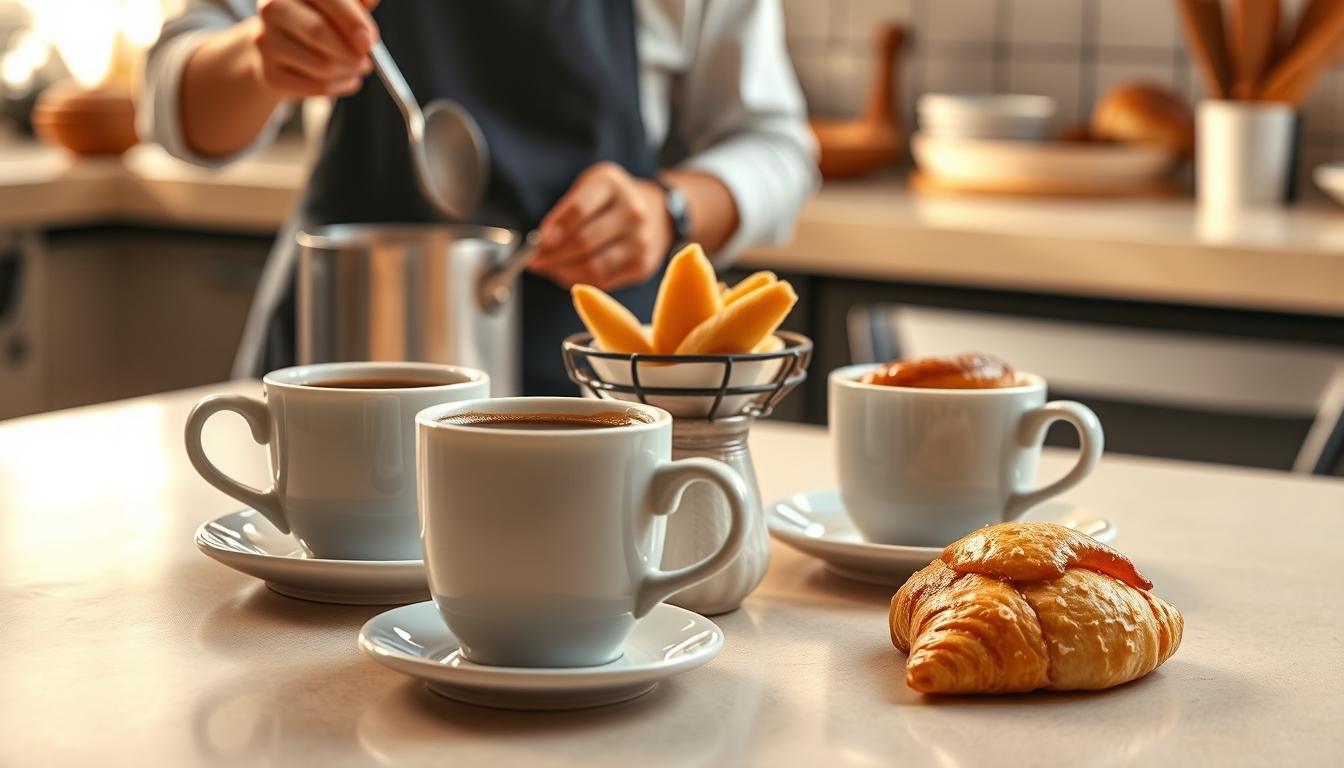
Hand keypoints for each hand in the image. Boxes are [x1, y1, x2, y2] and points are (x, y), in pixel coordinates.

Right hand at [250, 0, 379, 97]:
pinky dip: (340, 86)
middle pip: (317, 32)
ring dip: (350, 70)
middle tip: (366, 59)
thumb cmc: (320, 17)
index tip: (369, 40)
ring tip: (358, 66)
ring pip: (322, 65)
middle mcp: (271, 9)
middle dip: (351, 50)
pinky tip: (346, 78)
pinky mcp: (270, 74)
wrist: (282, 44)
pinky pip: (316, 86)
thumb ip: (356, 0)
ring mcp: (266, 42)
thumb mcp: (340, 2)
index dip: (351, 20)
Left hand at [529, 162, 673, 291]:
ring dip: (564, 271)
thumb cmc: (609, 202)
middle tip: (534, 261)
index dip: (555, 228)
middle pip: (583, 242)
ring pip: (592, 266)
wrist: (656, 212)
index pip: (578, 209)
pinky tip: (570, 273)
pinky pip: (603, 281)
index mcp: (611, 184)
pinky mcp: (642, 265)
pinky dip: (580, 281)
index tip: (539, 242)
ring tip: (551, 268)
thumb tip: (540, 248)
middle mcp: (632, 211)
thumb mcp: (587, 190)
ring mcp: (640, 240)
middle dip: (553, 255)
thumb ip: (564, 214)